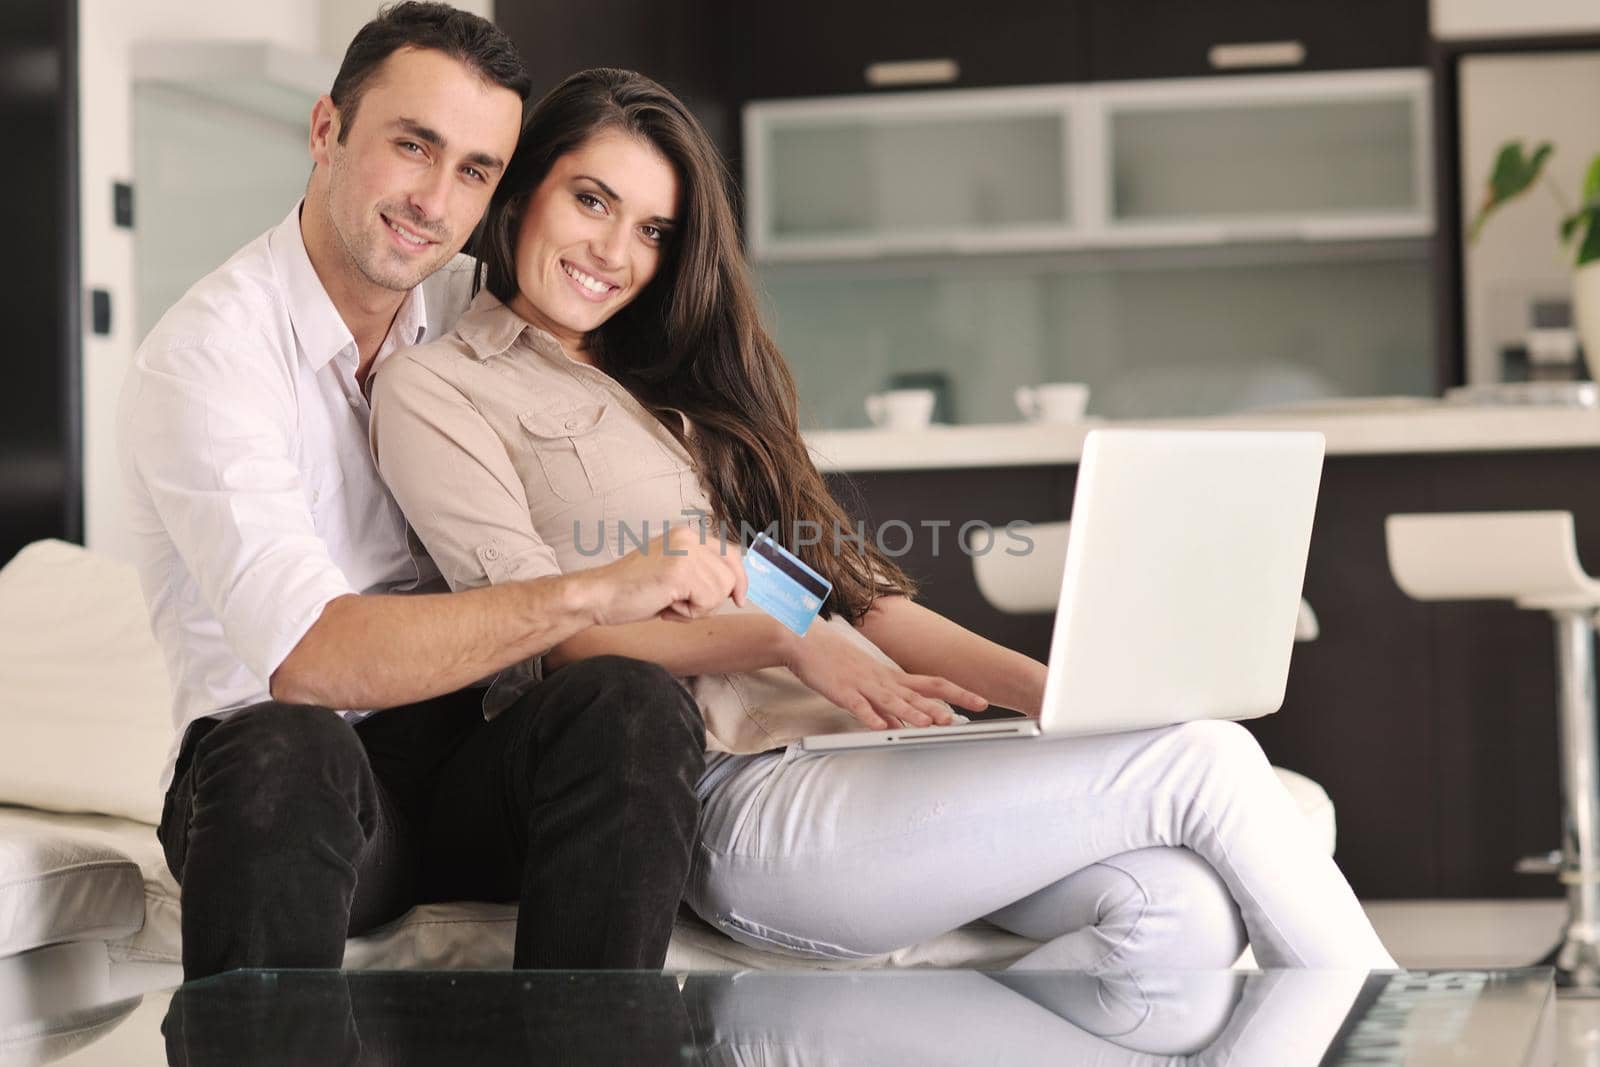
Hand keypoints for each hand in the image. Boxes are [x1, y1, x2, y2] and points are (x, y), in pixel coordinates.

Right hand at [585, 524, 746, 625]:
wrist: (599, 595)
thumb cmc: (632, 590)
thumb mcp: (673, 573)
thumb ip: (700, 572)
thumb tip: (735, 587)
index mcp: (687, 535)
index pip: (731, 554)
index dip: (740, 580)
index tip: (740, 599)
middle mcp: (689, 537)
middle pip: (731, 575)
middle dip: (711, 600)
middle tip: (680, 605)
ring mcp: (685, 552)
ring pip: (721, 591)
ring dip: (697, 608)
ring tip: (668, 603)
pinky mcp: (680, 571)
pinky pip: (706, 601)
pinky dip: (688, 614)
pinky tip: (665, 607)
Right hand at [785, 624, 988, 729]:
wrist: (805, 641)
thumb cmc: (836, 662)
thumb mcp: (866, 684)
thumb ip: (883, 707)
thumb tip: (898, 726)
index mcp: (891, 677)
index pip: (932, 684)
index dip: (958, 691)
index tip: (980, 699)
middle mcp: (883, 680)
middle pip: (921, 691)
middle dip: (949, 702)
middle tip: (973, 710)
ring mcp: (864, 685)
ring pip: (894, 700)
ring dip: (914, 713)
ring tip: (933, 724)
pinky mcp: (843, 691)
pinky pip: (859, 706)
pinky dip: (870, 717)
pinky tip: (880, 728)